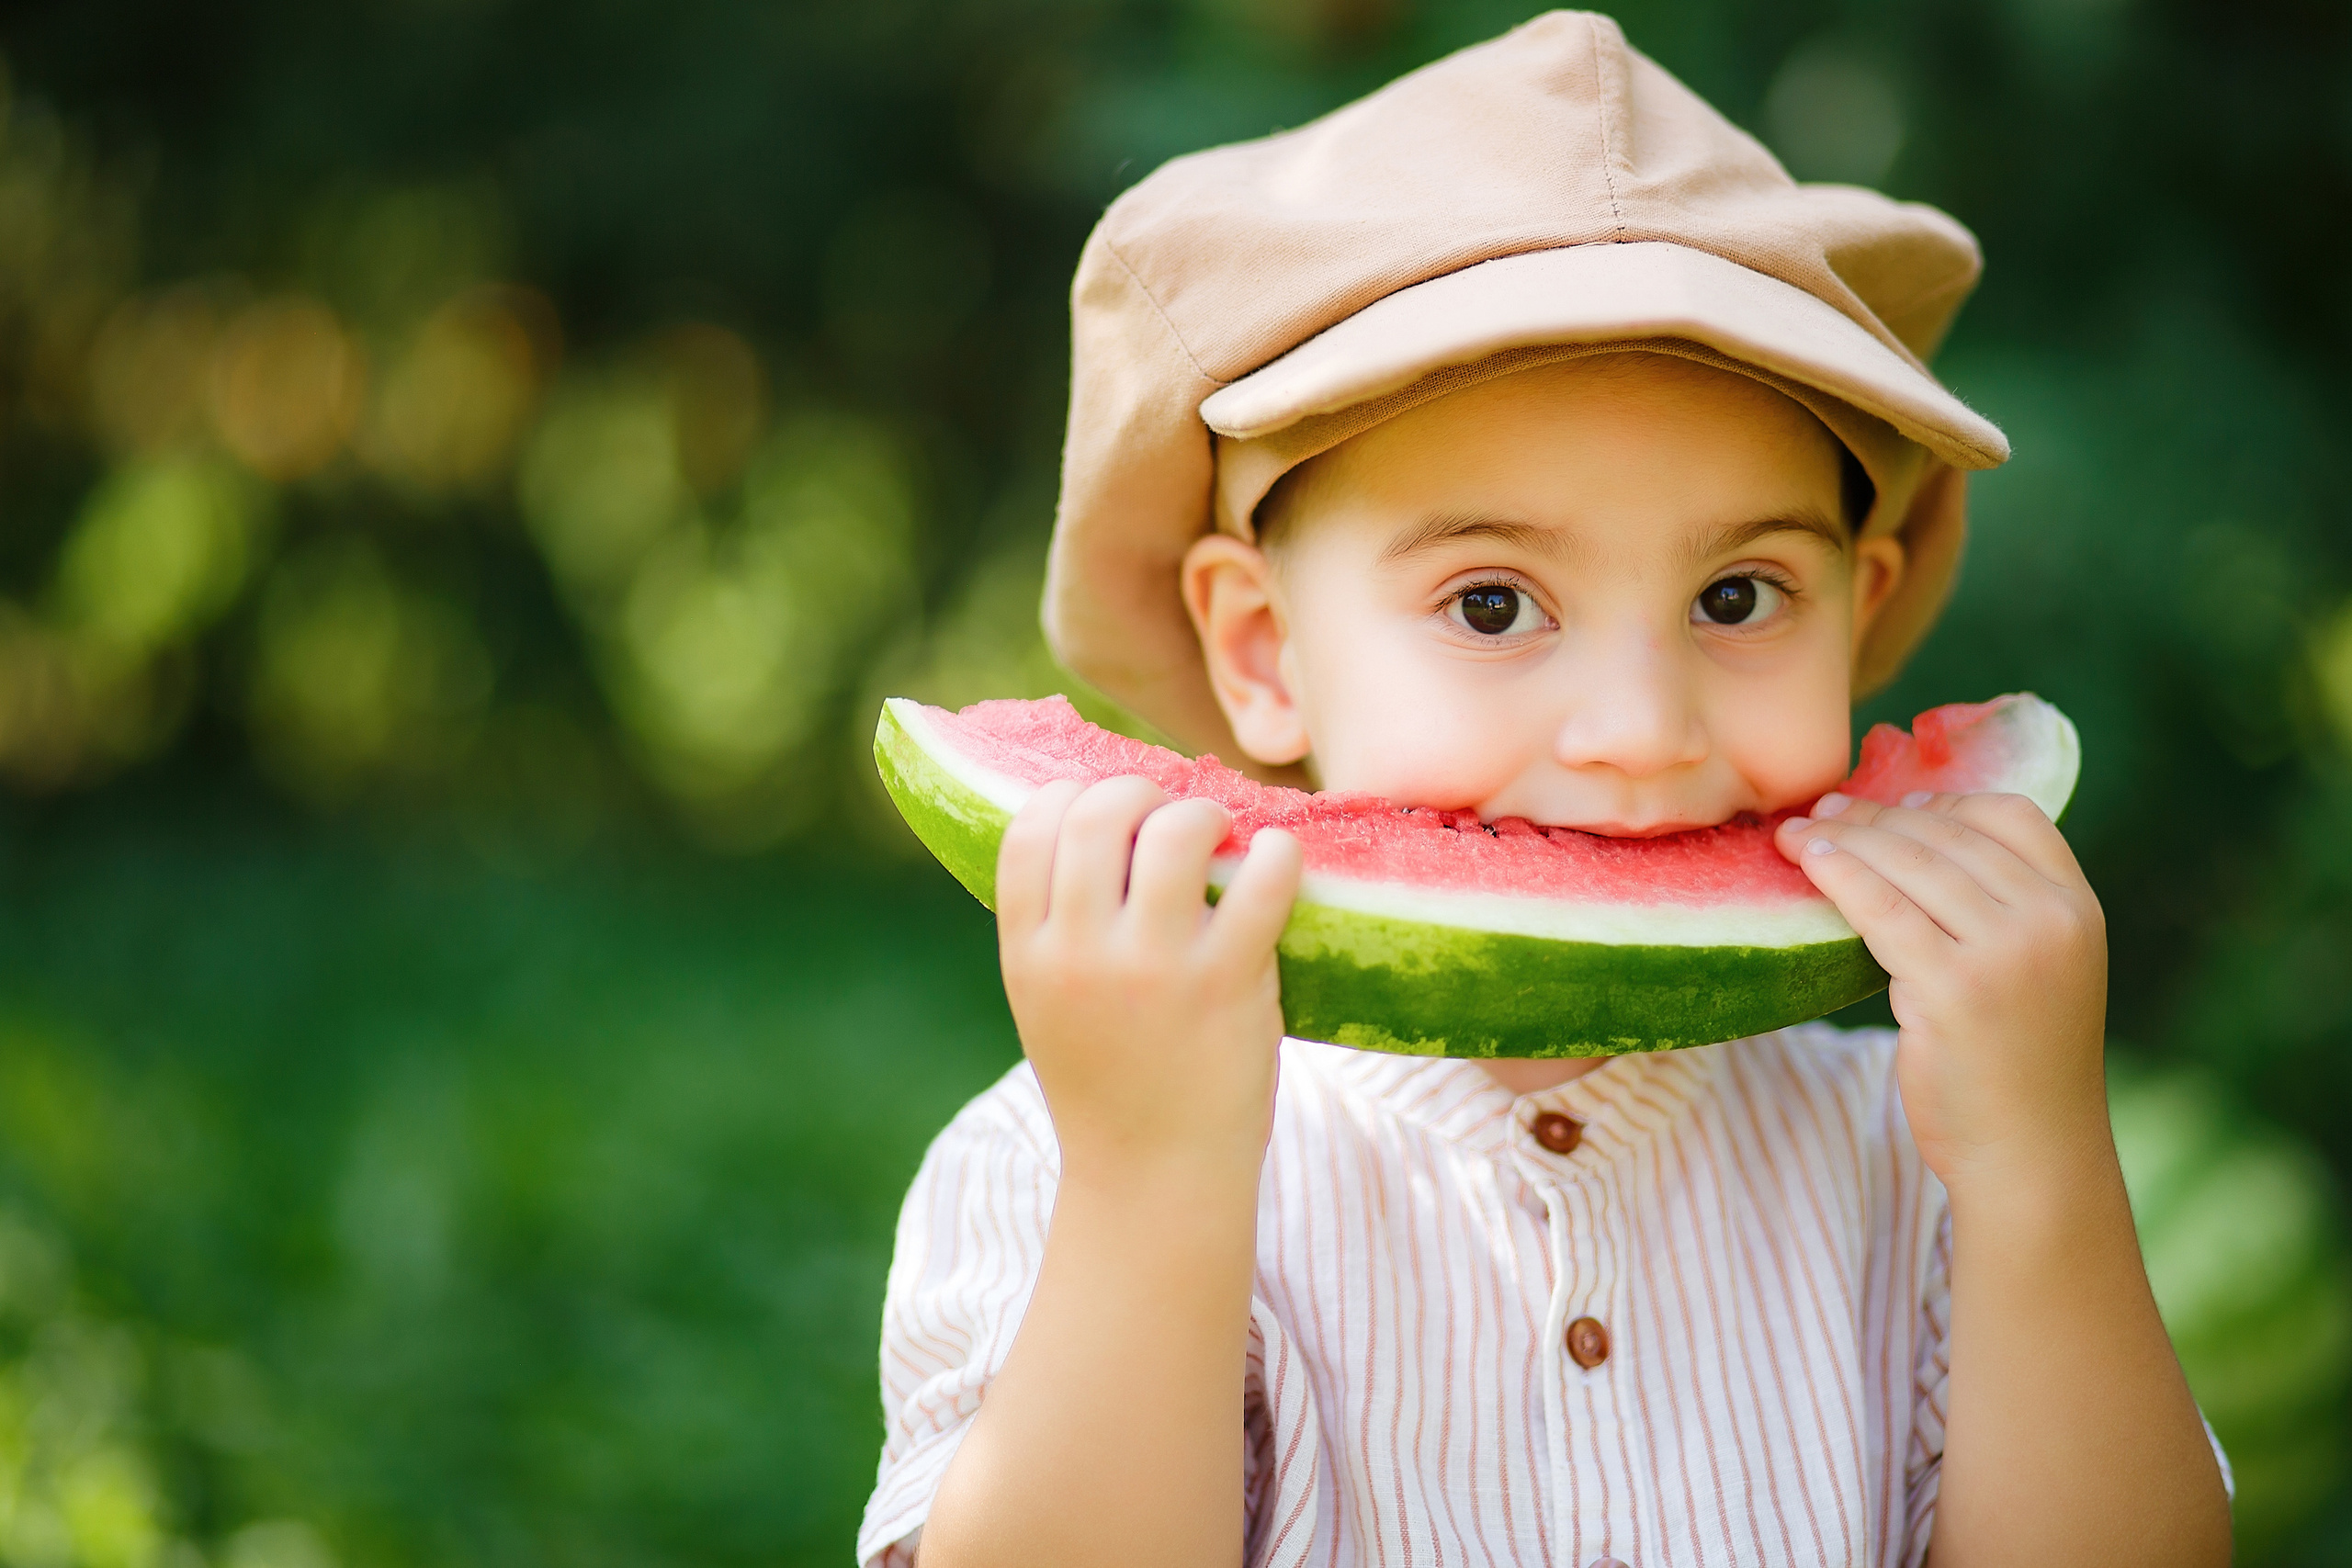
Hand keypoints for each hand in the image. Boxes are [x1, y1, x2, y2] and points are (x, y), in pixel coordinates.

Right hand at [996, 776, 1302, 1182]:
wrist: (1155, 1181)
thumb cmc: (1110, 1084)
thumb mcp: (1048, 1004)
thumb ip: (1056, 926)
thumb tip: (1093, 824)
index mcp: (1028, 954)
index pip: (1029, 828)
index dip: (1071, 797)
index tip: (1105, 808)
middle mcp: (1082, 953)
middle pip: (1100, 812)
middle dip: (1140, 789)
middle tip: (1171, 813)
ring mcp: (1155, 968)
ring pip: (1177, 830)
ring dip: (1205, 814)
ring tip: (1222, 836)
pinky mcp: (1227, 984)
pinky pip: (1262, 879)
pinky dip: (1278, 851)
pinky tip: (1277, 859)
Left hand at [1774, 790, 2108, 1189]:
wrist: (2030, 1155)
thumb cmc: (2017, 1063)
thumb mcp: (2038, 971)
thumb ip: (1999, 908)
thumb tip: (1910, 836)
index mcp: (2078, 909)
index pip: (2012, 815)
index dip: (1946, 800)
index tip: (1894, 805)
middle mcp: (2051, 922)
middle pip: (1947, 834)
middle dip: (1874, 816)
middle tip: (1822, 810)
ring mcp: (2006, 954)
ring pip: (1907, 864)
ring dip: (1843, 838)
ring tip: (1797, 832)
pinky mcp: (1953, 989)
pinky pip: (1879, 908)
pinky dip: (1836, 874)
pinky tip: (1805, 863)